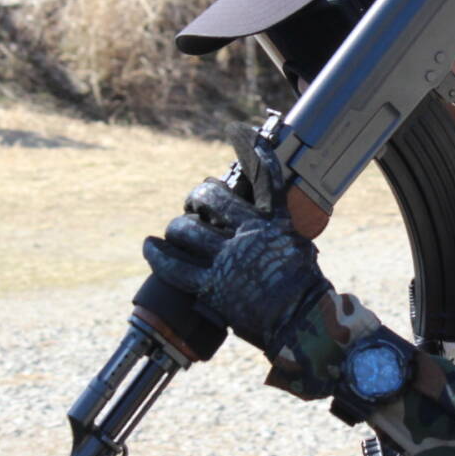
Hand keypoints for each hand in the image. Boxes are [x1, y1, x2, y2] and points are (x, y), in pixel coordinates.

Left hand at [144, 128, 331, 351]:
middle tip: (195, 206)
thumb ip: (278, 225)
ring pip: (186, 230)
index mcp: (271, 223)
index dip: (250, 150)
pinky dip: (158, 254)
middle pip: (209, 199)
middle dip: (197, 197)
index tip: (238, 133)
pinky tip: (150, 246)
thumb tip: (267, 212)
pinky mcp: (211, 287)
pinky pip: (174, 267)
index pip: (261, 177)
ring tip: (175, 231)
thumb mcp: (297, 245)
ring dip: (177, 227)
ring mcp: (227, 261)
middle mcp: (247, 236)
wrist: (301, 322)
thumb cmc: (303, 287)